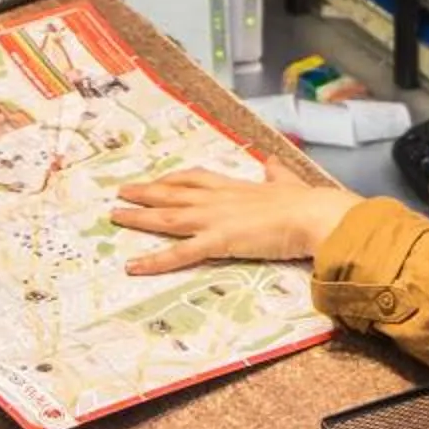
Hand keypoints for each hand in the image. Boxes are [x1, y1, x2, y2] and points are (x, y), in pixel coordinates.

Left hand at [112, 168, 361, 277]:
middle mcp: (217, 200)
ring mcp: (214, 219)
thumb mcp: (287, 181)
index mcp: (234, 187)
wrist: (313, 214)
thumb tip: (272, 161)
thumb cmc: (305, 202)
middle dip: (145, 193)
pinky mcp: (217, 241)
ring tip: (115, 216)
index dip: (173, 180)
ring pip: (167, 218)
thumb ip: (276, 173)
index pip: (195, 179)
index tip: (158, 179)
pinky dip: (154, 260)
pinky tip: (133, 266)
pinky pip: (179, 254)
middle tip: (121, 192)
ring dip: (139, 217)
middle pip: (172, 194)